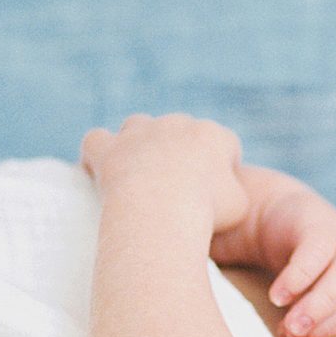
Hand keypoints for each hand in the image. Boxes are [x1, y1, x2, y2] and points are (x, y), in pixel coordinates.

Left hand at [80, 114, 248, 233]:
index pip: (224, 144)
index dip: (223, 167)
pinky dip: (97, 152)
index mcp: (213, 136)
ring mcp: (140, 132)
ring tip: (139, 172)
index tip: (217, 192)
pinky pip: (96, 140)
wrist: (161, 209)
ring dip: (140, 144)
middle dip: (181, 154)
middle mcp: (177, 124)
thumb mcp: (239, 206)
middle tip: (179, 190)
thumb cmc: (205, 212)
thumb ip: (233, 190)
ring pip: (138, 125)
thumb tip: (223, 190)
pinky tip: (99, 168)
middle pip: (181, 131)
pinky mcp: (109, 147)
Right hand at [260, 188, 335, 336]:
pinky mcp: (321, 223)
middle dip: (331, 322)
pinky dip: (299, 277)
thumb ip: (317, 327)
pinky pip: (317, 250)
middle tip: (297, 336)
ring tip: (289, 323)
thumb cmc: (295, 275)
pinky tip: (278, 295)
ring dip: (318, 304)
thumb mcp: (309, 302)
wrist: (274, 221)